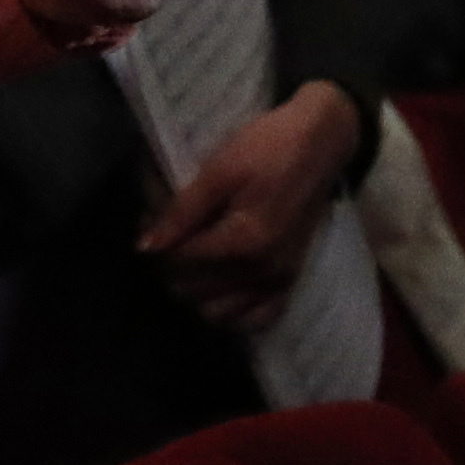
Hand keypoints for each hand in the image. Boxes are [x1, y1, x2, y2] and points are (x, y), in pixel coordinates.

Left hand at [139, 81, 356, 331]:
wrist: (319, 144)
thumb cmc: (267, 148)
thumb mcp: (219, 171)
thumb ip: (182, 213)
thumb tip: (145, 247)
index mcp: (244, 243)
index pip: (180, 263)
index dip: (157, 242)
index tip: (149, 220)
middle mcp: (263, 273)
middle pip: (193, 291)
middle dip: (170, 265)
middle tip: (167, 234)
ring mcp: (279, 282)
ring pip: (217, 313)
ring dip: (195, 291)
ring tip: (188, 257)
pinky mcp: (290, 282)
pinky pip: (254, 320)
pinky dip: (231, 311)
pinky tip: (218, 287)